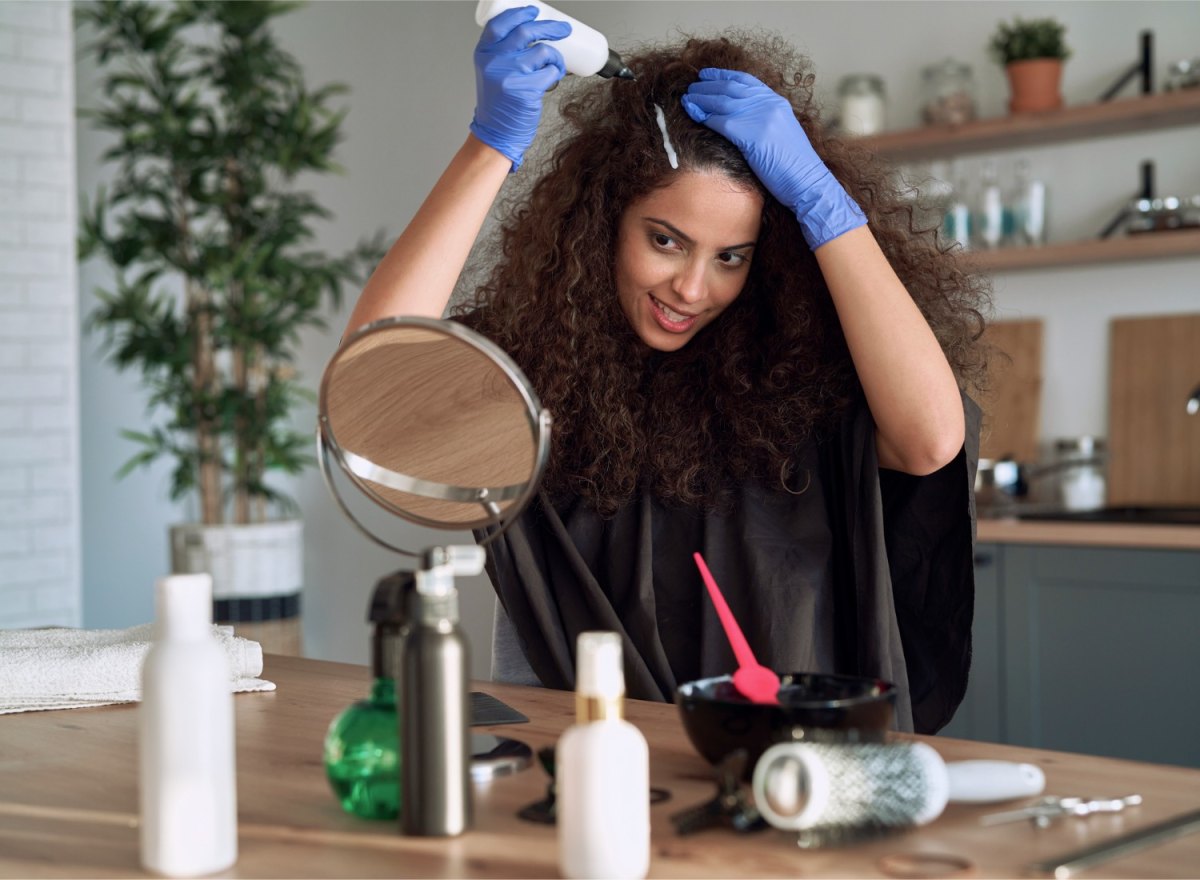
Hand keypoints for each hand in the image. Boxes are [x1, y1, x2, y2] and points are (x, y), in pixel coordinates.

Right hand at [470, 5, 569, 170]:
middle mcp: (494, 62)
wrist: (495, 133)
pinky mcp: (525, 90)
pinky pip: (550, 72)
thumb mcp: (491, 72)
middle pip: (525, 32)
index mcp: (483, 54)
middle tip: (563, 29)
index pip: (500, 24)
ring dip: (555, 56)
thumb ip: (503, 54)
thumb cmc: (498, 103)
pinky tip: (554, 78)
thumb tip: (535, 35)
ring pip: (542, 51)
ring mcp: (509, 76)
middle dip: (549, 27)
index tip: (534, 10)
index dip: (519, 14)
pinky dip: (557, 73)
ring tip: (555, 65)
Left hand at [682, 68, 865, 248]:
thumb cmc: (793, 167)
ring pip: (723, 102)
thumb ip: (763, 120)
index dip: (723, 75)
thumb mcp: (780, 134)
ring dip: (702, 99)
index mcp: (777, 102)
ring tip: (687, 99)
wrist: (808, 182)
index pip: (746, 81)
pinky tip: (695, 115)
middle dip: (708, 86)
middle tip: (691, 86)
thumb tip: (741, 119)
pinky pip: (722, 122)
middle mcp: (769, 105)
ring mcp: (761, 119)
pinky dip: (706, 117)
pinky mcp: (752, 136)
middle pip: (731, 88)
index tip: (707, 75)